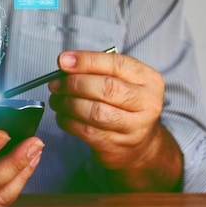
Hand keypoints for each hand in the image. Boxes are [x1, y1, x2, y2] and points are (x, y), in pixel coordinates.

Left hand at [48, 50, 181, 190]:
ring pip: (95, 112)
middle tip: (56, 84)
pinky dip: (68, 121)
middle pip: (106, 88)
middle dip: (74, 83)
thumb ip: (98, 69)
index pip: (116, 64)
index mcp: (149, 79)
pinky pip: (86, 130)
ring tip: (56, 100)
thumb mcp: (122, 81)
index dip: (86, 61)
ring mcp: (134, 127)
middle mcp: (147, 103)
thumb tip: (66, 62)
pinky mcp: (117, 146)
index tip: (63, 60)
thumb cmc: (125, 105)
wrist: (140, 144)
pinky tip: (62, 115)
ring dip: (68, 103)